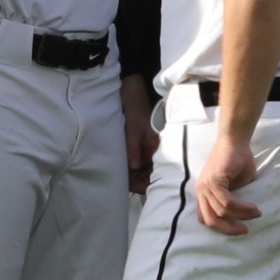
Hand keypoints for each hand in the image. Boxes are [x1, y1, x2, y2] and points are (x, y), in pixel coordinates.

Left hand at [122, 76, 158, 193]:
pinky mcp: (137, 145)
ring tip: (123, 181)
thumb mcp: (133, 129)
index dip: (147, 181)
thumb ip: (133, 149)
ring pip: (142, 169)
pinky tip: (123, 172)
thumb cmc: (135, 109)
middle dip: (139, 181)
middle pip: (149, 172)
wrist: (131, 92)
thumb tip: (134, 168)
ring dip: (134, 176)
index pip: (156, 171)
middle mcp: (153, 150)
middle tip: (126, 186)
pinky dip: (131, 168)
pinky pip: (136, 161)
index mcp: (157, 147)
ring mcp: (145, 148)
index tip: (134, 187)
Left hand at [196, 133, 260, 234]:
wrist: (236, 140)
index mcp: (203, 193)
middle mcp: (200, 191)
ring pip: (221, 212)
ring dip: (241, 216)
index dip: (221, 227)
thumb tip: (241, 216)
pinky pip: (227, 202)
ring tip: (256, 214)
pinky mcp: (214, 181)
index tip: (238, 228)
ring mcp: (205, 186)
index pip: (205, 218)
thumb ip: (234, 200)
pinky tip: (252, 208)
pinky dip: (241, 208)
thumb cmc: (237, 160)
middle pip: (210, 220)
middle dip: (229, 229)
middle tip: (245, 230)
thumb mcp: (236, 186)